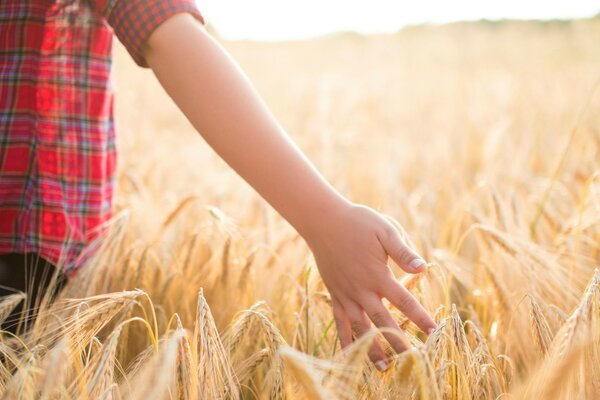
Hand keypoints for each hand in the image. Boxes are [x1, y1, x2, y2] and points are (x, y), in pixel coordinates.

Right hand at [303, 203, 436, 369]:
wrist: (324, 222)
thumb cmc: (358, 223)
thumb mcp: (384, 231)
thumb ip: (402, 253)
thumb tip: (423, 269)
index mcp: (377, 275)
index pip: (404, 301)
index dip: (420, 317)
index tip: (434, 332)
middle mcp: (361, 290)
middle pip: (383, 321)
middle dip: (399, 341)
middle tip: (412, 360)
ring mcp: (345, 295)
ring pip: (360, 328)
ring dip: (372, 348)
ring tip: (383, 367)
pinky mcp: (334, 295)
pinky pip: (339, 322)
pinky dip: (345, 339)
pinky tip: (349, 354)